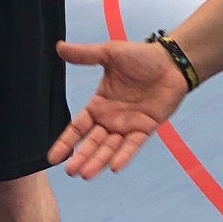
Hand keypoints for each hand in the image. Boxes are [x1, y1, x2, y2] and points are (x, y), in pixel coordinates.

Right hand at [47, 40, 190, 178]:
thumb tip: (59, 48)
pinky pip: (133, 145)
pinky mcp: (146, 128)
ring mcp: (128, 125)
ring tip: (86, 173)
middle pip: (92, 142)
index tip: (51, 158)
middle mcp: (111, 119)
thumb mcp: (109, 53)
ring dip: (98, 161)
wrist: (171, 61)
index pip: (78, 127)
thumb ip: (85, 55)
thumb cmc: (141, 57)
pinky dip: (124, 155)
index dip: (65, 142)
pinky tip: (114, 167)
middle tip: (70, 171)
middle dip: (81, 156)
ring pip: (110, 148)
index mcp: (99, 104)